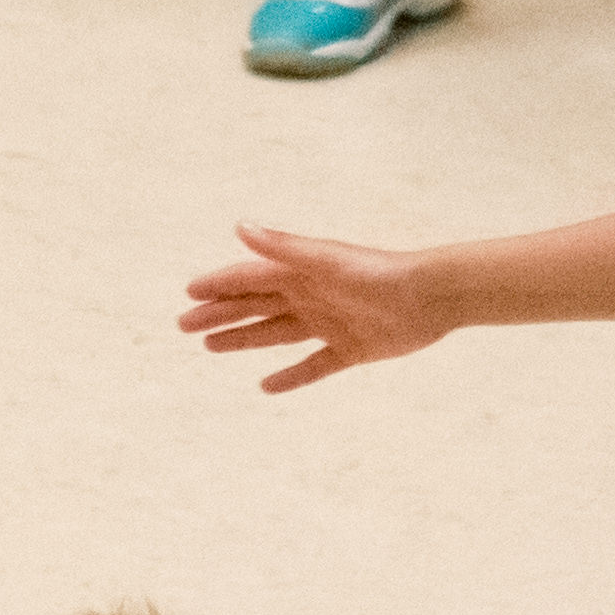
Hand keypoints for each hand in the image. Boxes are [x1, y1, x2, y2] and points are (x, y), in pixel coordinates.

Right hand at [182, 222, 441, 391]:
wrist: (431, 297)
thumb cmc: (378, 273)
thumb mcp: (325, 260)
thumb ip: (282, 246)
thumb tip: (239, 226)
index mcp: (300, 272)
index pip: (248, 278)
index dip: (219, 285)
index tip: (188, 293)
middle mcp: (310, 296)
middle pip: (254, 306)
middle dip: (220, 314)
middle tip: (184, 325)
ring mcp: (328, 323)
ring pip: (275, 333)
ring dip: (243, 339)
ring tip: (210, 346)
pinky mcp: (350, 349)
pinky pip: (312, 366)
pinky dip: (290, 377)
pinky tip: (266, 387)